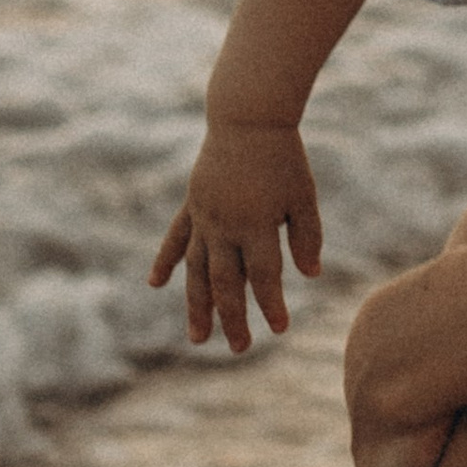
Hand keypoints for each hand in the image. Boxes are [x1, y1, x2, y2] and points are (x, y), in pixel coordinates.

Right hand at [148, 117, 324, 351]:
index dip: (271, 304)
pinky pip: (176, 238)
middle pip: (226, 283)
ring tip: (198, 338)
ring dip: (197, 305)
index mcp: (255, 225)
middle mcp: (224, 226)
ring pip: (197, 271)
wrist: (247, 118)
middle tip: (240, 348)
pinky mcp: (193, 205)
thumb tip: (310, 275)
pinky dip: (165, 261)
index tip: (280, 328)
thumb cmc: (283, 158)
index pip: (263, 276)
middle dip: (233, 318)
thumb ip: (307, 236)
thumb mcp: (303, 196)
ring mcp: (204, 217)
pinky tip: (155, 284)